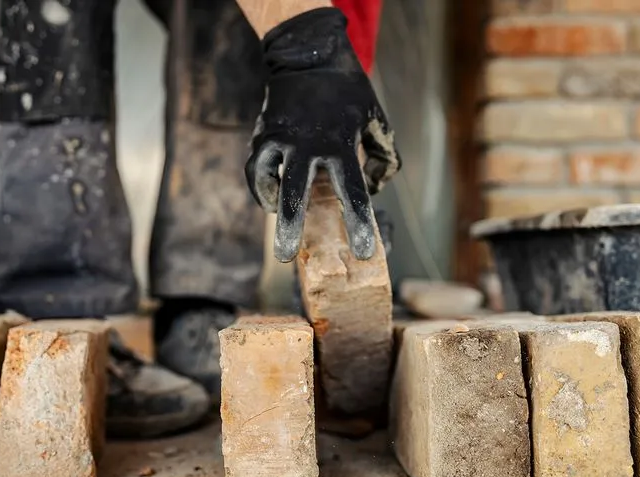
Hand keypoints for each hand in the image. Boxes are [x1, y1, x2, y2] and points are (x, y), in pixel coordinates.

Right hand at [245, 7, 400, 262]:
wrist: (307, 55)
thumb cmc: (346, 90)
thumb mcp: (374, 117)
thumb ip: (384, 153)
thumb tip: (379, 185)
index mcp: (339, 143)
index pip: (353, 191)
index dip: (359, 223)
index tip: (364, 251)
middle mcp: (306, 145)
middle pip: (296, 194)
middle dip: (291, 227)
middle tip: (286, 257)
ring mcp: (280, 139)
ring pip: (268, 181)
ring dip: (271, 208)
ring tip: (279, 232)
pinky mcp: (263, 134)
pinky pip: (256, 169)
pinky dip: (261, 188)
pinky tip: (272, 201)